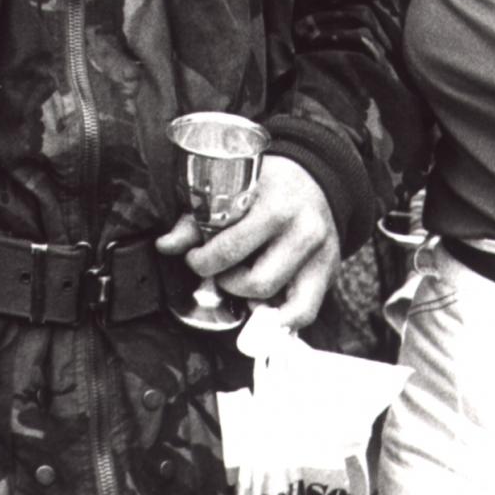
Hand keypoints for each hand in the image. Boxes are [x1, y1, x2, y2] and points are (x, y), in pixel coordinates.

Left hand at [156, 156, 337, 329]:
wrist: (316, 176)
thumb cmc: (267, 183)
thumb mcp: (233, 188)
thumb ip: (197, 218)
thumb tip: (165, 245)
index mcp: (275, 207)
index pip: (230, 249)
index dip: (203, 261)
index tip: (195, 258)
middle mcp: (302, 232)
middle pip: (254, 281)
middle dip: (225, 281)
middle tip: (217, 270)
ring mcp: (319, 255)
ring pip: (276, 299)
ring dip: (248, 297)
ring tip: (239, 280)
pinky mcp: (329, 271)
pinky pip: (305, 311)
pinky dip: (281, 318)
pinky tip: (263, 305)